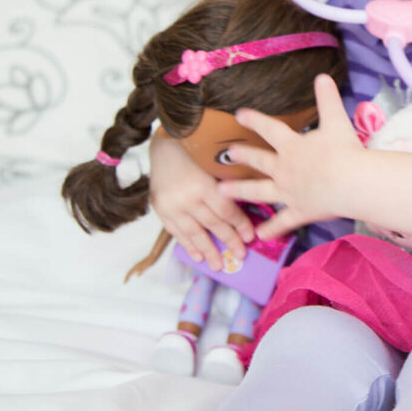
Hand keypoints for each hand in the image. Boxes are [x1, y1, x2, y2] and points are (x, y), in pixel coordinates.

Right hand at [148, 128, 253, 269]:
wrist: (164, 144)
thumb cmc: (197, 151)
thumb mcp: (216, 163)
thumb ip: (228, 184)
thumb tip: (248, 205)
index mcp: (203, 184)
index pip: (226, 211)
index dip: (240, 225)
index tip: (251, 236)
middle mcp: (186, 198)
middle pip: (212, 225)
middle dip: (228, 241)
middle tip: (241, 255)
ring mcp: (171, 206)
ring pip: (194, 233)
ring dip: (208, 251)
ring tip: (219, 265)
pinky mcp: (160, 210)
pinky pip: (176, 232)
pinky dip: (188, 245)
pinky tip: (198, 256)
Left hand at [218, 74, 362, 237]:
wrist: (350, 182)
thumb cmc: (344, 150)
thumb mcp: (336, 120)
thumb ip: (328, 98)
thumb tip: (322, 75)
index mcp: (292, 146)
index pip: (269, 129)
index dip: (254, 120)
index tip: (238, 115)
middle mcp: (284, 169)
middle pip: (258, 161)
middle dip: (242, 156)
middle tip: (226, 154)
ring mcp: (289, 192)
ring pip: (259, 192)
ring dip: (240, 192)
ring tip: (222, 192)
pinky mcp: (299, 211)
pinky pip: (283, 222)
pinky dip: (272, 229)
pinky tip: (260, 236)